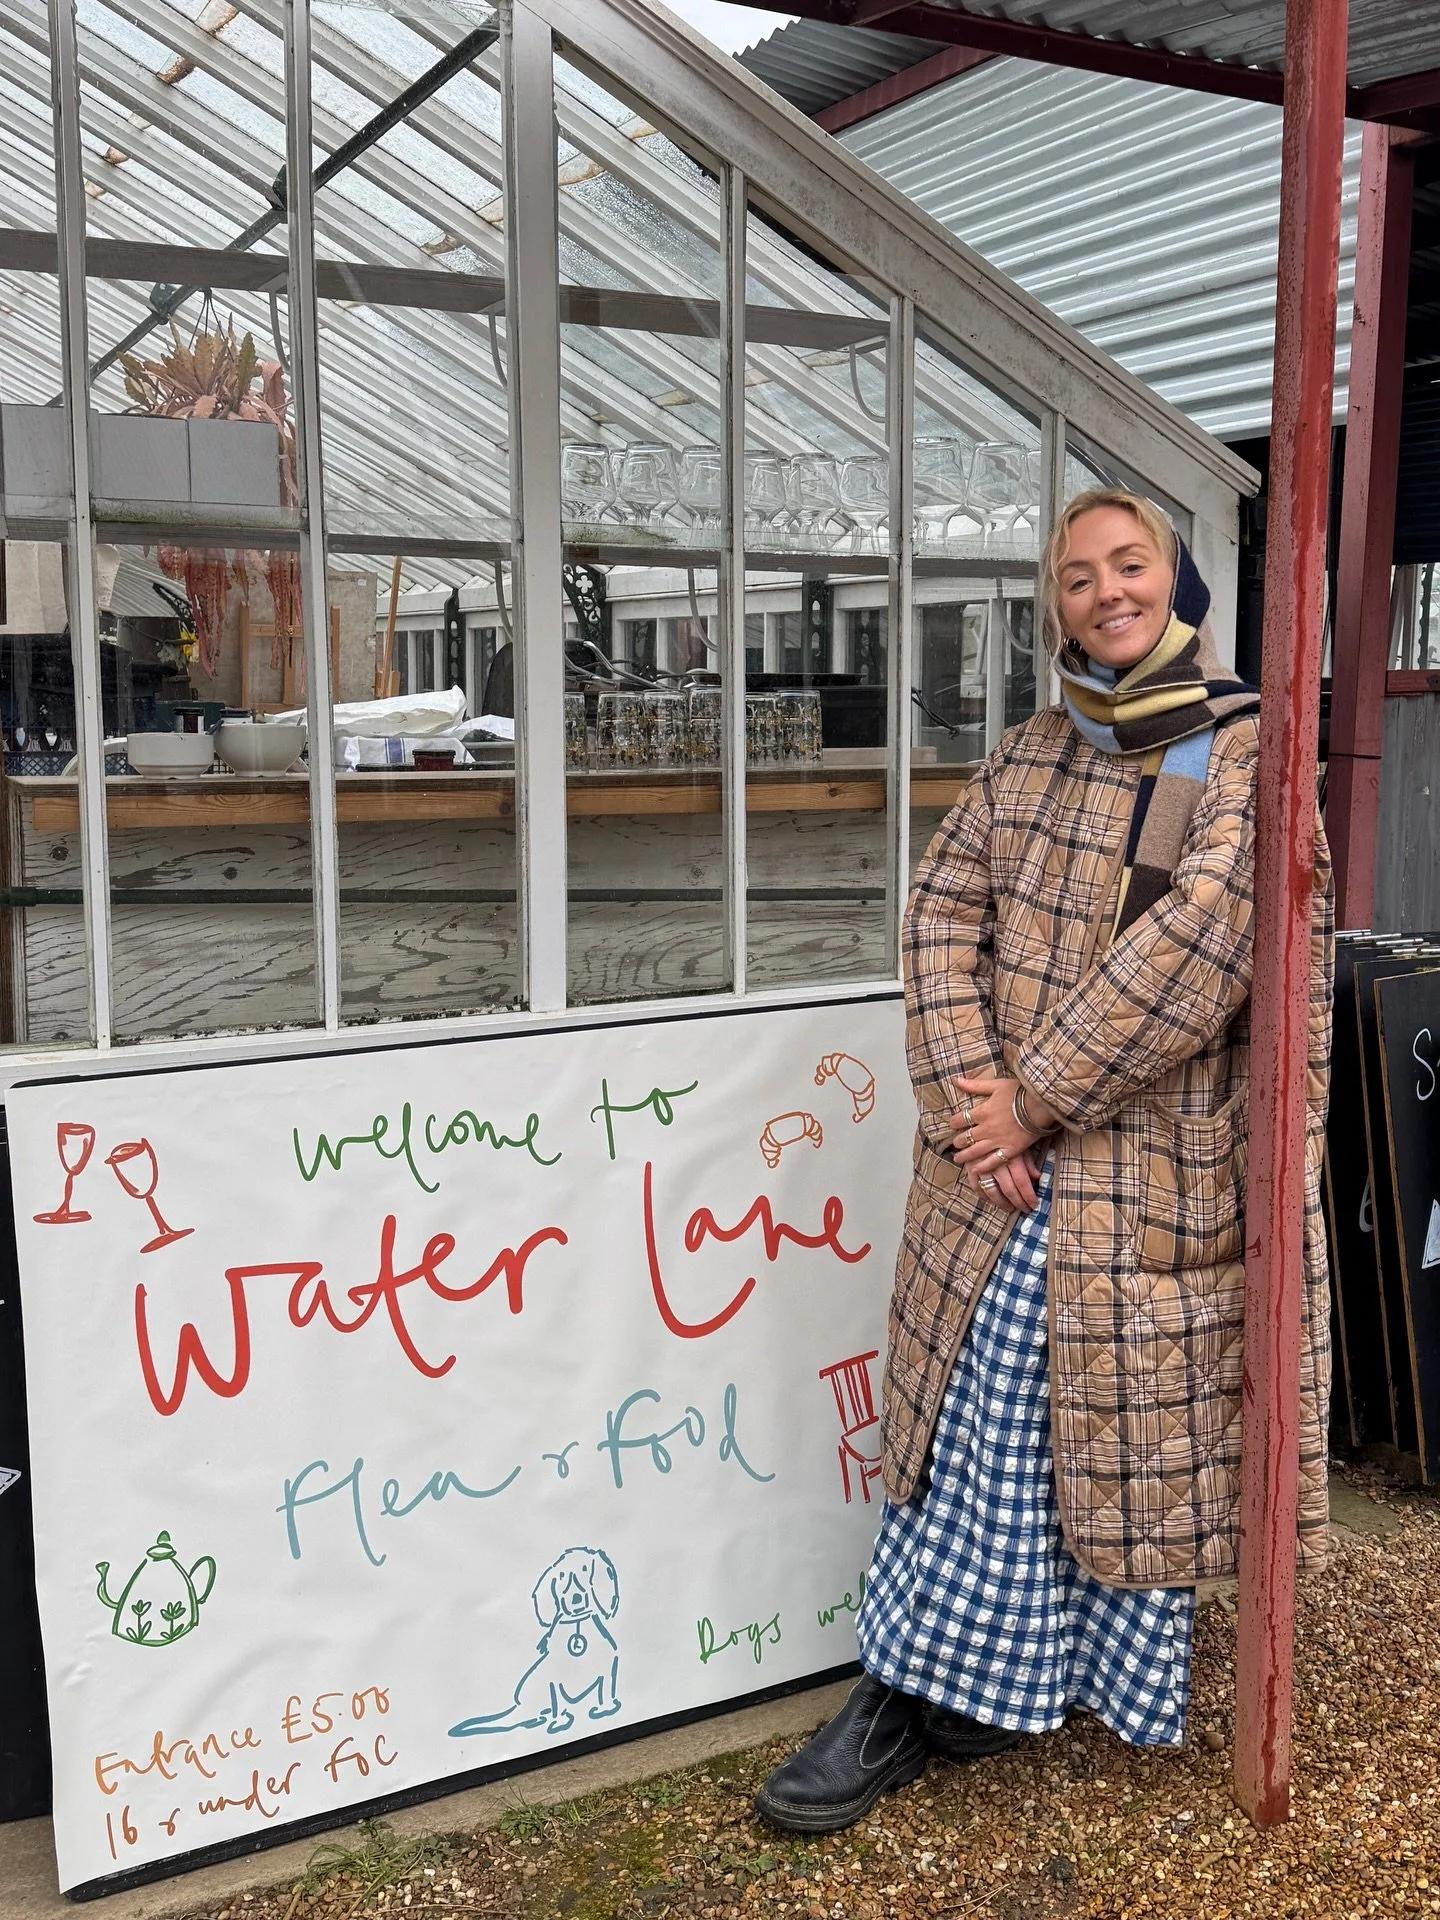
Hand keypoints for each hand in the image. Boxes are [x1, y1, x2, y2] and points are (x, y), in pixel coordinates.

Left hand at [947, 1075, 1055, 1210]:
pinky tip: (975, 1170)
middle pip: (966, 1137)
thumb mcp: (996, 1085)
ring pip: (975, 1151)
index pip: (960, 1119)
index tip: (953, 1124)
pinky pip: (994, 1161)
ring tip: (957, 1159)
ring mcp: (997, 1141)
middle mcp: (986, 1129)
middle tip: (955, 1144)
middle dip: (958, 1141)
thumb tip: (956, 1080)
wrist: (1040, 1105)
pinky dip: (983, 1167)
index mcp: (982, 1112)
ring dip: (964, 1156)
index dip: (954, 1122)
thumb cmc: (1019, 1093)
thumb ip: (975, 1085)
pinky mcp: (1010, 1150)